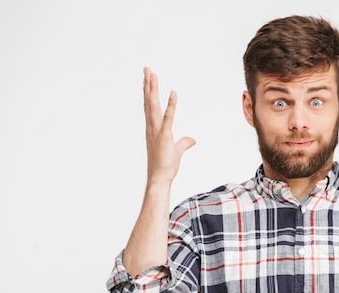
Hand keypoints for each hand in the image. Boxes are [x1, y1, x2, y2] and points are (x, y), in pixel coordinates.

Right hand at [143, 67, 194, 184]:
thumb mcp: (177, 151)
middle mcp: (152, 127)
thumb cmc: (165, 166)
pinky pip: (168, 118)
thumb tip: (192, 140)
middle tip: (147, 69)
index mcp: (153, 129)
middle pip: (149, 101)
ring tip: (152, 74)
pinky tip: (173, 93)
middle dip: (148, 85)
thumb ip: (184, 143)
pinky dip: (171, 105)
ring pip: (153, 106)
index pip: (149, 106)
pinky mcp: (165, 136)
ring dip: (153, 89)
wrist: (160, 178)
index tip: (147, 79)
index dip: (148, 92)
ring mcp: (156, 131)